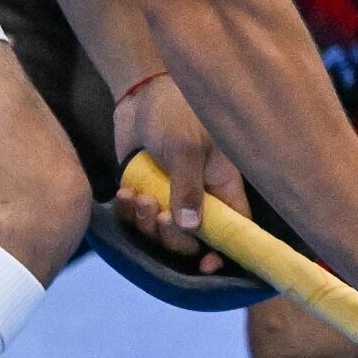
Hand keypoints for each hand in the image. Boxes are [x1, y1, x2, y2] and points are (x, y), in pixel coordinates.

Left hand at [110, 73, 247, 271]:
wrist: (140, 93)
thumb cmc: (175, 111)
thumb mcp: (186, 148)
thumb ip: (188, 187)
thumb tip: (192, 228)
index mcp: (222, 186)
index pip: (234, 229)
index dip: (224, 251)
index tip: (206, 265)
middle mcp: (199, 196)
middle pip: (192, 239)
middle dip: (172, 236)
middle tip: (155, 213)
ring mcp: (169, 195)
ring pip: (161, 231)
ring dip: (146, 223)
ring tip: (137, 197)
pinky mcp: (144, 190)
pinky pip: (135, 217)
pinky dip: (127, 212)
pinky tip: (123, 194)